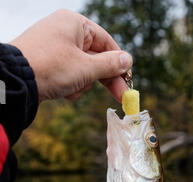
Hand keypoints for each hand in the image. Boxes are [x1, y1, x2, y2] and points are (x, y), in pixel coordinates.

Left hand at [10, 9, 131, 101]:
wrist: (15, 80)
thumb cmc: (51, 68)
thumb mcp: (86, 68)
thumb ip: (110, 65)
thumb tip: (127, 61)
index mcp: (75, 23)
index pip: (106, 42)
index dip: (119, 63)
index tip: (128, 81)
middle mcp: (65, 31)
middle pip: (95, 57)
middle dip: (103, 78)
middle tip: (120, 96)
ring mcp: (55, 46)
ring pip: (82, 68)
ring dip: (82, 83)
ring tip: (71, 88)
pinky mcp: (48, 62)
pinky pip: (68, 73)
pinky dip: (70, 85)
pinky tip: (63, 91)